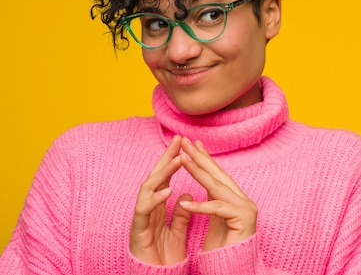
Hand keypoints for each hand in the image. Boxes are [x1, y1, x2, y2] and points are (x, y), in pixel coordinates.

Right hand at [130, 135, 191, 264]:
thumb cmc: (163, 257)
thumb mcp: (176, 231)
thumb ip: (180, 213)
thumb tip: (186, 193)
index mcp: (157, 207)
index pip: (165, 178)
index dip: (174, 160)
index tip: (185, 143)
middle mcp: (147, 208)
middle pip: (155, 177)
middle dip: (166, 157)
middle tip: (178, 140)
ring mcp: (141, 218)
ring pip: (147, 189)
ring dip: (162, 173)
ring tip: (177, 160)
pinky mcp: (137, 230)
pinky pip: (144, 211)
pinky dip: (155, 199)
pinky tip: (168, 190)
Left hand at [179, 137, 257, 250]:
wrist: (234, 268)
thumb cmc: (223, 247)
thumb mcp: (214, 218)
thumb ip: (212, 199)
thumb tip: (205, 183)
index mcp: (237, 198)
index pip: (218, 174)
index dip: (204, 158)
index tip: (191, 143)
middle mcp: (244, 199)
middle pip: (218, 175)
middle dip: (200, 157)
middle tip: (185, 142)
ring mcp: (246, 208)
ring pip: (217, 187)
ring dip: (197, 172)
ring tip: (182, 160)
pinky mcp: (243, 219)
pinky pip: (218, 209)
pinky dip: (201, 206)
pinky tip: (186, 202)